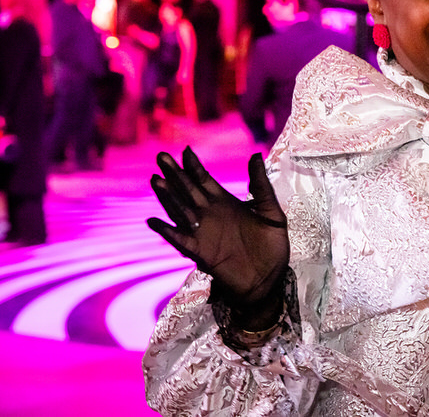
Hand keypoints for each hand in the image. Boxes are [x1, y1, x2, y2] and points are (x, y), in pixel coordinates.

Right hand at [147, 147, 289, 311]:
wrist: (269, 279)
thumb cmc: (272, 245)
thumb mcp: (271, 211)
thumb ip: (261, 185)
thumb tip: (256, 155)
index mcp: (225, 203)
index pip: (205, 180)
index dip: (194, 166)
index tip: (184, 150)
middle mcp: (210, 215)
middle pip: (188, 191)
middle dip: (175, 174)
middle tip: (162, 157)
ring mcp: (203, 233)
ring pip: (180, 210)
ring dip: (168, 197)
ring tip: (156, 180)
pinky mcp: (201, 252)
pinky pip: (180, 240)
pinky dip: (167, 231)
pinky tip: (154, 221)